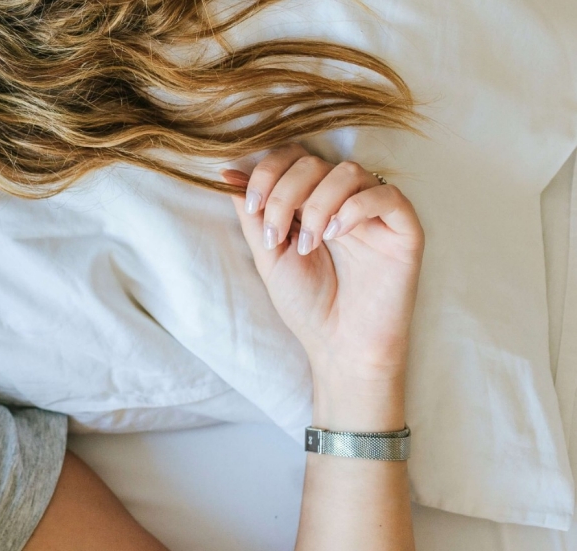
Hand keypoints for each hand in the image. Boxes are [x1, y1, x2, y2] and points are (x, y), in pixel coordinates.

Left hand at [223, 144, 423, 423]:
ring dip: (317, 203)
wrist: (339, 346)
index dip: (268, 172)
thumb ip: (253, 214)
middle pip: (314, 162)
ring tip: (307, 244)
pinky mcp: (405, 229)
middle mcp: (345, 200)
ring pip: (348, 171)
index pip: (292, 157)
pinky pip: (387, 195)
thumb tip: (227, 174)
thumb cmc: (307, 304)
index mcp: (312, 201)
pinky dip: (355, 208)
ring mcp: (376, 212)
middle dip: (285, 193)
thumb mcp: (269, 254)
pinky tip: (336, 235)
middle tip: (275, 233)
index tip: (251, 206)